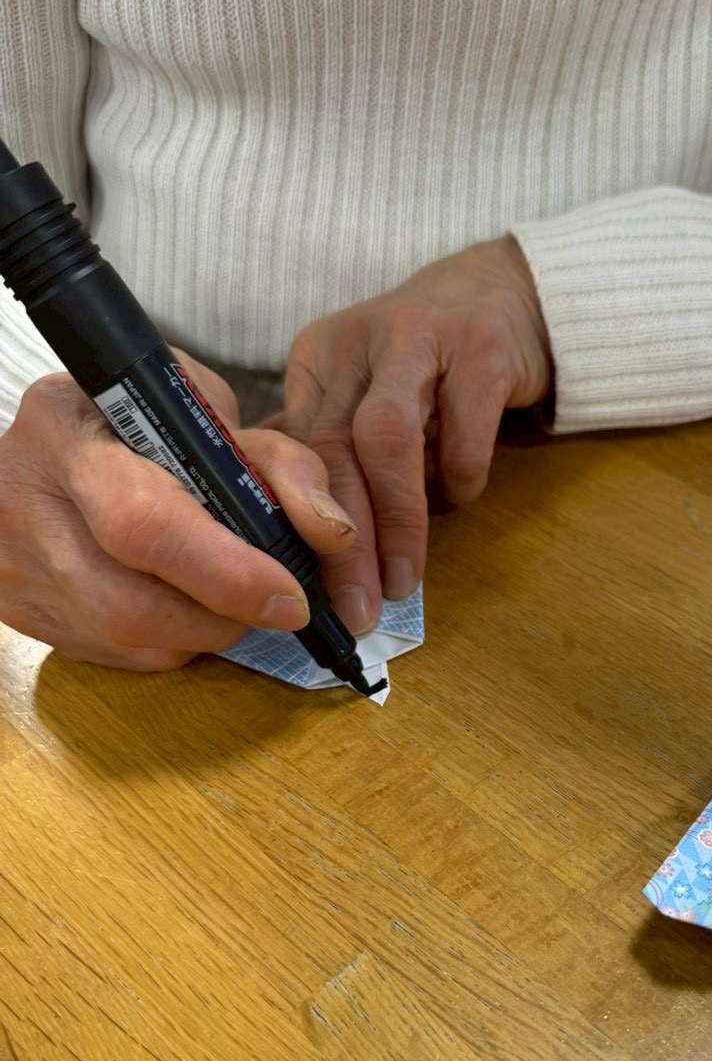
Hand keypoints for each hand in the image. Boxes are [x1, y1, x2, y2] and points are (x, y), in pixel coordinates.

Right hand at [0, 353, 360, 670]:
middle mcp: (25, 501)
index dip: (228, 573)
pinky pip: (115, 653)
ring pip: (129, 641)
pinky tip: (181, 602)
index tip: (289, 596)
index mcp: (69, 431)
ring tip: (227, 594)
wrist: (49, 440)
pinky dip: (170, 640)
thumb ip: (274, 459)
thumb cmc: (135, 416)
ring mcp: (16, 565)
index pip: (146, 524)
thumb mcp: (206, 407)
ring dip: (203, 633)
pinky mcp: (22, 611)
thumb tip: (331, 532)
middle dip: (223, 616)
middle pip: (131, 605)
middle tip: (274, 605)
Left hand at [268, 235, 551, 631]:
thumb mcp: (367, 399)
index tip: (308, 596)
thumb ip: (337, 456)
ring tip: (404, 578)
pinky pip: (464, 425)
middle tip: (356, 609)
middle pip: (332, 453)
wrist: (507, 290)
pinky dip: (461, 475)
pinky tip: (462, 496)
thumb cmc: (431, 367)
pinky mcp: (479, 344)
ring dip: (396, 520)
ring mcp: (417, 337)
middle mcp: (355, 343)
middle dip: (343, 544)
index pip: (294, 456)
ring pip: (386, 439)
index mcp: (318, 363)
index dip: (298, 532)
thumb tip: (303, 548)